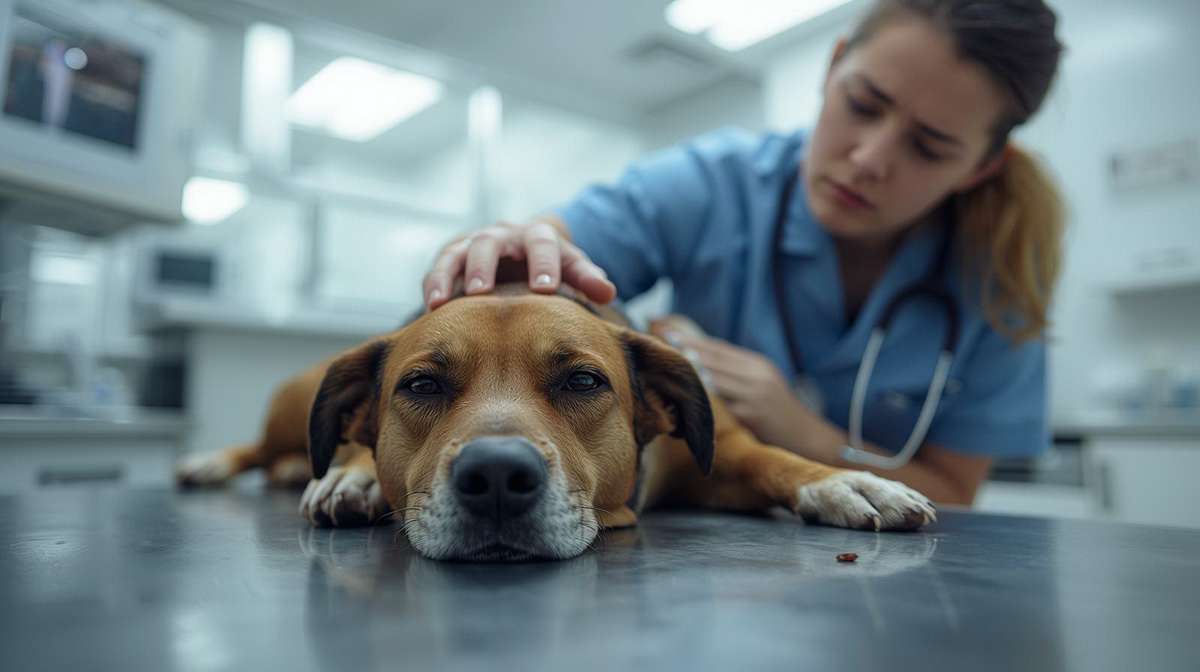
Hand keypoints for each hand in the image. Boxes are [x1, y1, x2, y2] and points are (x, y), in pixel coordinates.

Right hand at [423, 217, 615, 309]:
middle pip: (490, 243)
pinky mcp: (452, 256)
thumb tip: (608, 293)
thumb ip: (588, 278)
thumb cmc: (551, 265)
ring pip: (456, 254)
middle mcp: (502, 235)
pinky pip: (439, 268)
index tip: (544, 290)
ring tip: (441, 303)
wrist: (524, 248)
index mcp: (537, 236)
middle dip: (485, 266)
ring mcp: (474, 243)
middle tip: (483, 292)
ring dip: (448, 276)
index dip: (542, 265)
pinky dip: (433, 285)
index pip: (542, 244)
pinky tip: (431, 308)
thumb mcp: (572, 267)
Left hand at [674, 333, 809, 448]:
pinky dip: (702, 398)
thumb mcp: (763, 383)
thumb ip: (737, 372)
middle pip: (713, 359)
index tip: (669, 331)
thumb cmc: (777, 411)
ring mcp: (753, 395)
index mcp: (757, 365)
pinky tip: (685, 393)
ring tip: (667, 362)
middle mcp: (756, 376)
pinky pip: (720, 404)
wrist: (807, 437)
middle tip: (661, 339)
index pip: (719, 348)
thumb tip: (702, 360)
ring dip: (690, 370)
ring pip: (714, 378)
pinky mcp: (750, 415)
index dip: (693, 340)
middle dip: (686, 348)